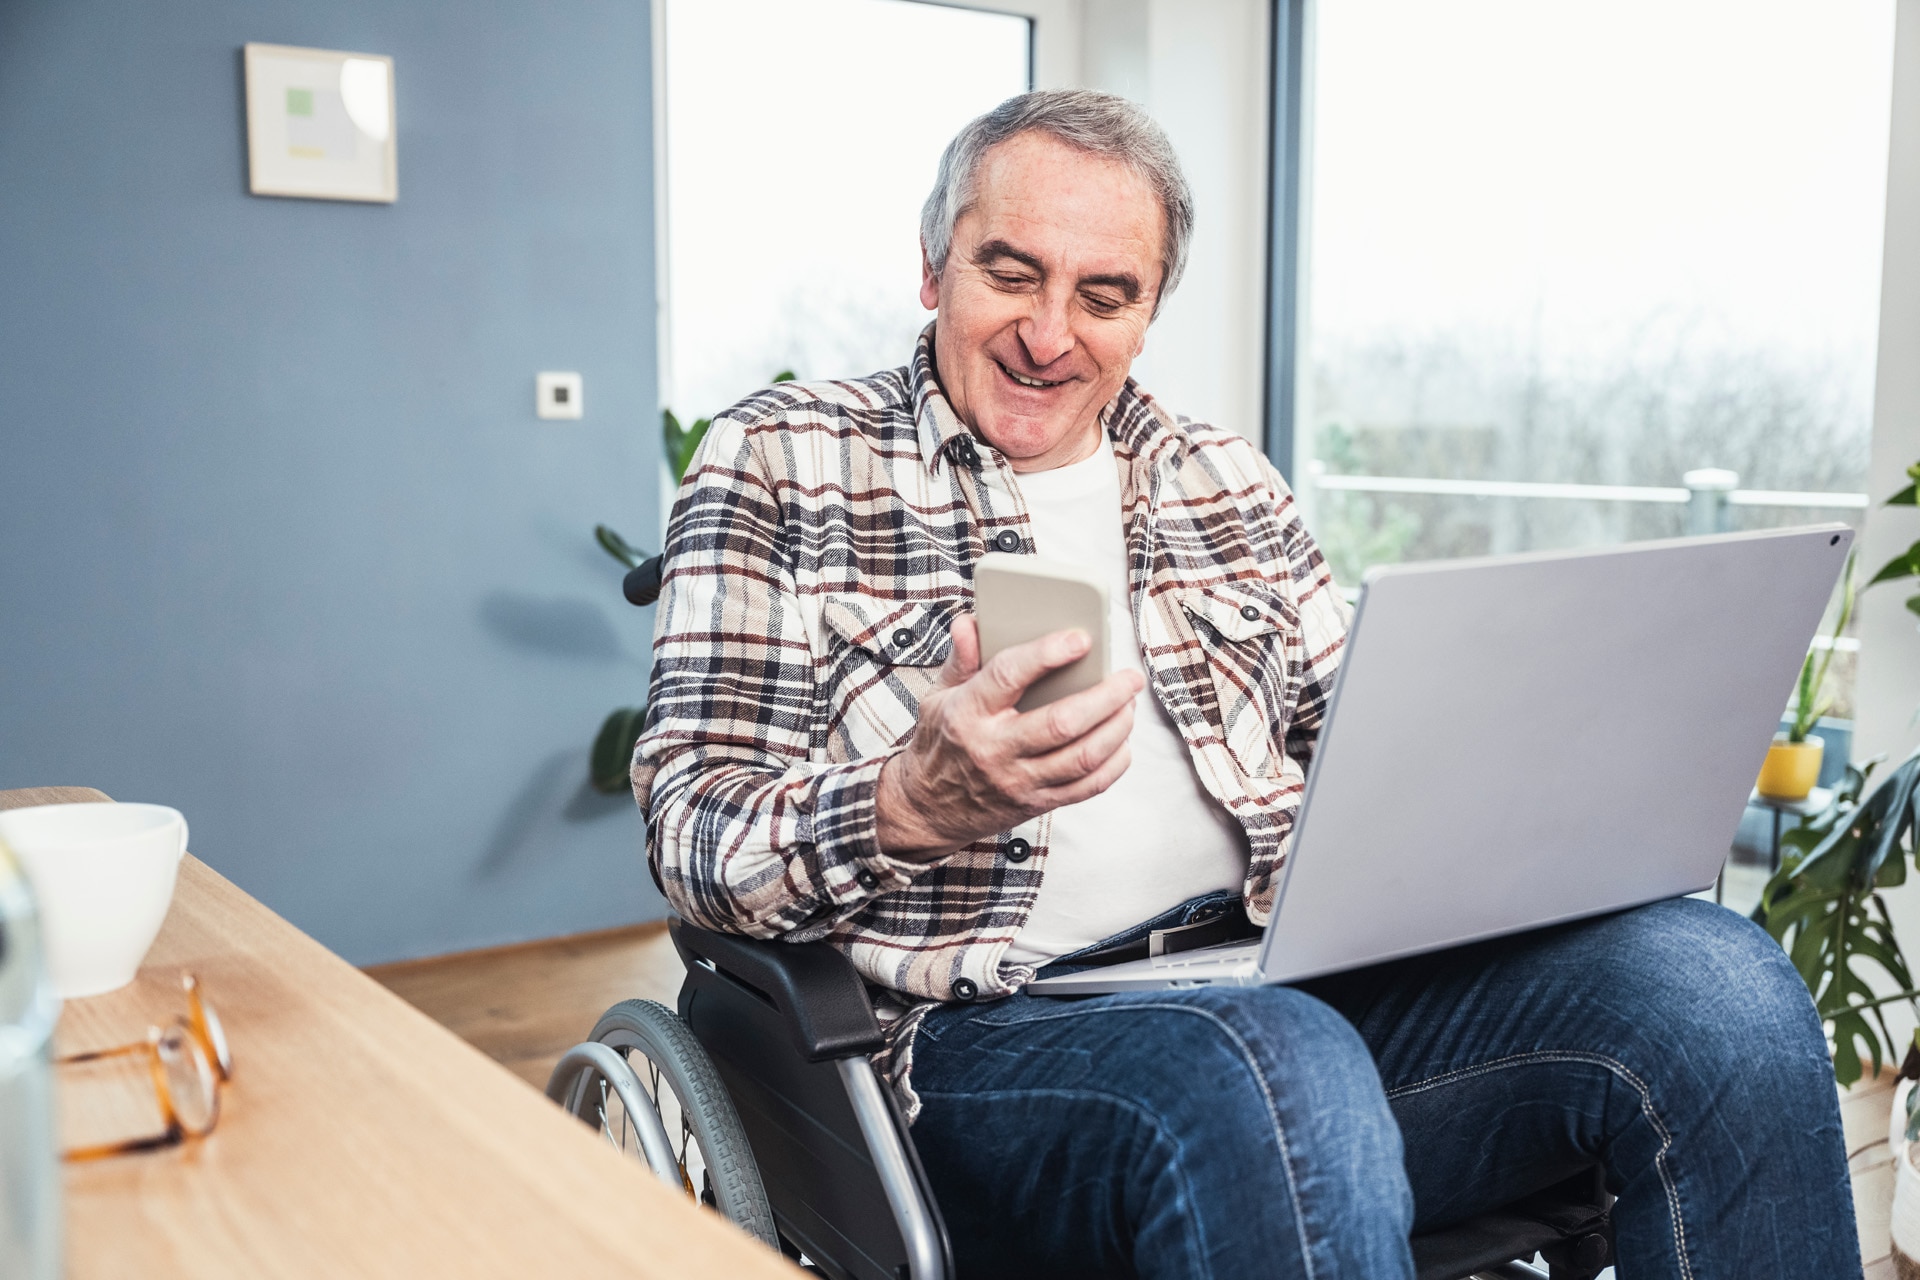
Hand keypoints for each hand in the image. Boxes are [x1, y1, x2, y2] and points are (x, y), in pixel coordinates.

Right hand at [875, 615, 1144, 860]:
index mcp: (967, 713)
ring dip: (1117, 728)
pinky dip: (1114, 764)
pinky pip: (1087, 787)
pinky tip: (1122, 742)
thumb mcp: (937, 696)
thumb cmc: (940, 743)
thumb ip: (961, 659)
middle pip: (1061, 722)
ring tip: (1129, 705)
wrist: (928, 809)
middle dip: (1106, 696)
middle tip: (1130, 677)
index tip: (1081, 638)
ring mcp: (1018, 780)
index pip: (1008, 676)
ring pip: (1082, 756)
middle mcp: (994, 748)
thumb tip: (971, 623)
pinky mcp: (1036, 804)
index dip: (1046, 654)